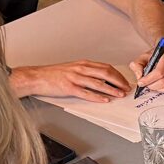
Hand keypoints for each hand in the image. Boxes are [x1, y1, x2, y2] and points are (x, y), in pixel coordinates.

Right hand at [13, 61, 130, 102]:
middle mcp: (80, 69)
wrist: (37, 77)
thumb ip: (86, 72)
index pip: (105, 67)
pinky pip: (86, 93)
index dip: (118, 75)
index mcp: (83, 63)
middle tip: (127, 88)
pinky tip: (105, 100)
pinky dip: (98, 97)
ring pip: (98, 83)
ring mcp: (75, 78)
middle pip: (105, 73)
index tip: (125, 81)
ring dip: (112, 89)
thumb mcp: (72, 69)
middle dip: (119, 81)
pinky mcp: (69, 88)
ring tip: (120, 94)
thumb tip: (101, 79)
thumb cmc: (53, 74)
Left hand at [131, 43, 163, 93]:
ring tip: (151, 85)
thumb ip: (137, 65)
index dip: (148, 79)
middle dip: (152, 85)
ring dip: (157, 89)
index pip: (159, 72)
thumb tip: (139, 77)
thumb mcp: (144, 56)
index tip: (140, 82)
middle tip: (145, 84)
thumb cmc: (156, 54)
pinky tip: (158, 86)